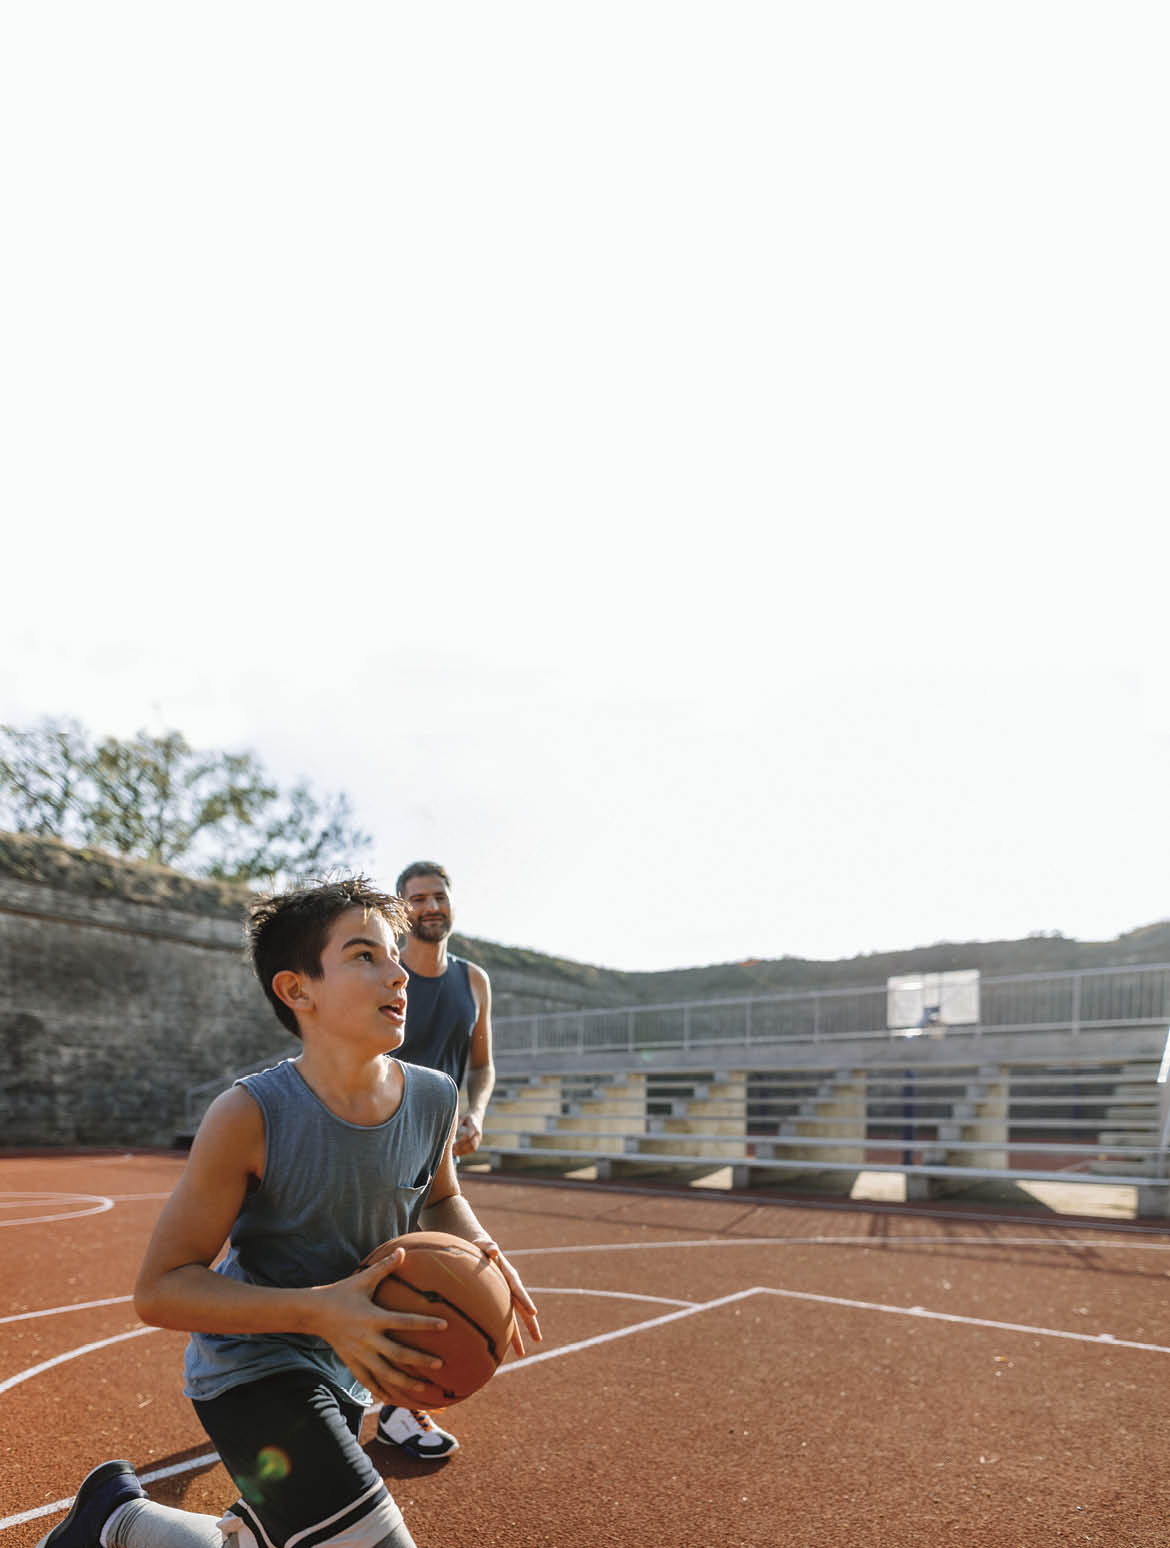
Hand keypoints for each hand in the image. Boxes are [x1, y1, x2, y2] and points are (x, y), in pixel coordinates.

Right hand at [313, 1251, 448, 1404]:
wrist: (314, 1312)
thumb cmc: (342, 1292)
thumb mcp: (363, 1278)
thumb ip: (384, 1267)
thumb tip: (402, 1249)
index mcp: (373, 1317)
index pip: (404, 1322)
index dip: (424, 1323)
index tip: (444, 1325)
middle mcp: (368, 1339)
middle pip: (398, 1354)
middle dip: (420, 1361)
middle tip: (440, 1364)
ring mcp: (359, 1354)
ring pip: (386, 1373)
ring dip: (405, 1382)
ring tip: (424, 1388)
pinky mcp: (352, 1363)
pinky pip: (369, 1381)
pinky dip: (382, 1391)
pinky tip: (395, 1399)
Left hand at [453, 1114, 481, 1156]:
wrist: (477, 1116)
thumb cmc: (467, 1117)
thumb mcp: (462, 1118)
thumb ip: (458, 1125)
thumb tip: (453, 1134)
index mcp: (474, 1126)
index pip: (468, 1136)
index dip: (460, 1141)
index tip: (452, 1144)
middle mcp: (478, 1133)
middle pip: (471, 1143)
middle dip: (462, 1148)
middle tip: (452, 1150)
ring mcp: (479, 1138)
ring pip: (473, 1148)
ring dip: (464, 1151)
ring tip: (454, 1153)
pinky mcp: (478, 1141)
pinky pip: (473, 1149)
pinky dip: (466, 1152)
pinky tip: (459, 1153)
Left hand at [475, 1238, 540, 1356]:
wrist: (478, 1250)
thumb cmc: (479, 1246)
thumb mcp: (482, 1244)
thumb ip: (487, 1246)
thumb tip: (493, 1249)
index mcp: (508, 1274)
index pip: (518, 1289)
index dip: (526, 1300)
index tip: (534, 1313)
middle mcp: (509, 1288)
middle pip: (521, 1309)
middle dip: (530, 1324)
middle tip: (538, 1339)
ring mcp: (504, 1297)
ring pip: (512, 1319)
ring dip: (516, 1337)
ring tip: (522, 1355)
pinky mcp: (496, 1302)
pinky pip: (501, 1319)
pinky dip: (503, 1333)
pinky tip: (502, 1349)